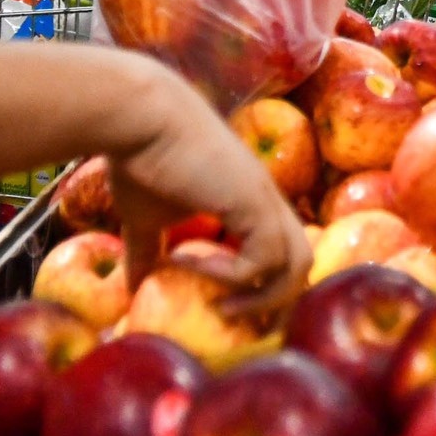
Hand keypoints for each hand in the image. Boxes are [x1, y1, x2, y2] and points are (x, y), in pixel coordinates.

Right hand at [105, 70, 310, 318]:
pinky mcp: (253, 200)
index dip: (266, 286)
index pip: (284, 251)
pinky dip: (236, 275)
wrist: (139, 116)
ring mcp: (264, 198)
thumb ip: (147, 253)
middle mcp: (267, 200)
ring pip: (299, 263)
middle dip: (275, 301)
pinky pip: (266, 257)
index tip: (229, 309)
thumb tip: (131, 292)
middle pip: (303, 262)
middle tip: (234, 319)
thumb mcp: (145, 218)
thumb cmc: (140, 157)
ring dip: (262, 296)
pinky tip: (196, 266)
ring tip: (220, 305)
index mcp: (250, 202)